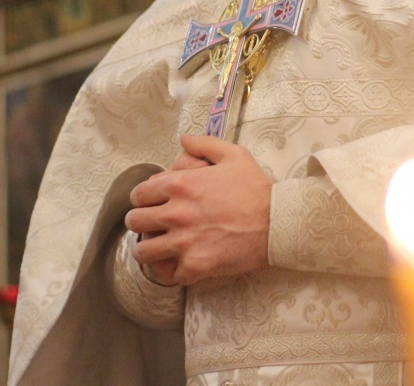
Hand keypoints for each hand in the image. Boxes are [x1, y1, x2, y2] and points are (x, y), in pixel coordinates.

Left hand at [125, 134, 271, 284]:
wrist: (278, 221)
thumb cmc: (256, 188)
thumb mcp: (234, 155)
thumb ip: (204, 144)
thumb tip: (184, 139)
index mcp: (180, 184)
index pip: (139, 194)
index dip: (142, 198)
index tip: (150, 203)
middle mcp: (176, 213)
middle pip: (135, 222)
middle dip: (141, 222)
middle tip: (152, 225)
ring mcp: (184, 242)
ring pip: (143, 253)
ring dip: (149, 250)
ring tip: (159, 249)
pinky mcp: (195, 266)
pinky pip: (170, 275)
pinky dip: (174, 271)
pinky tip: (181, 265)